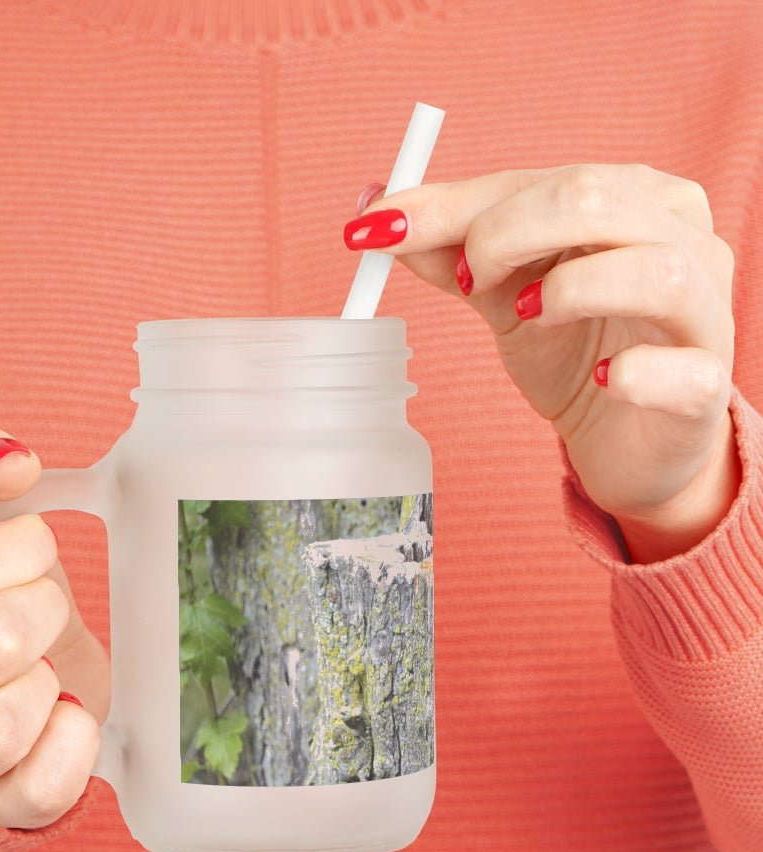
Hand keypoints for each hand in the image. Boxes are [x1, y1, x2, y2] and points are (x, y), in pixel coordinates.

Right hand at [0, 428, 108, 828]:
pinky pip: (43, 787)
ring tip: (43, 666)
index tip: (34, 550)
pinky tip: (63, 711)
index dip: (21, 550)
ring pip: (3, 724)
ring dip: (49, 679)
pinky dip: (74, 740)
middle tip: (43, 609)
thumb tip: (10, 454)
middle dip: (43, 609)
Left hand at [346, 165, 738, 561]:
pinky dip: (635, 373)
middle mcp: (682, 239)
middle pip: (595, 199)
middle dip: (505, 233)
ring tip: (525, 316)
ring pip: (655, 270)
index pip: (539, 180)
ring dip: (569, 290)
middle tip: (466, 281)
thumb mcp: (503, 295)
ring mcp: (705, 312)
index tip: (378, 229)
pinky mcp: (706, 386)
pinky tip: (602, 380)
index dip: (454, 205)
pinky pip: (683, 370)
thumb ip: (451, 252)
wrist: (625, 439)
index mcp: (632, 199)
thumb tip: (376, 212)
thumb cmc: (573, 352)